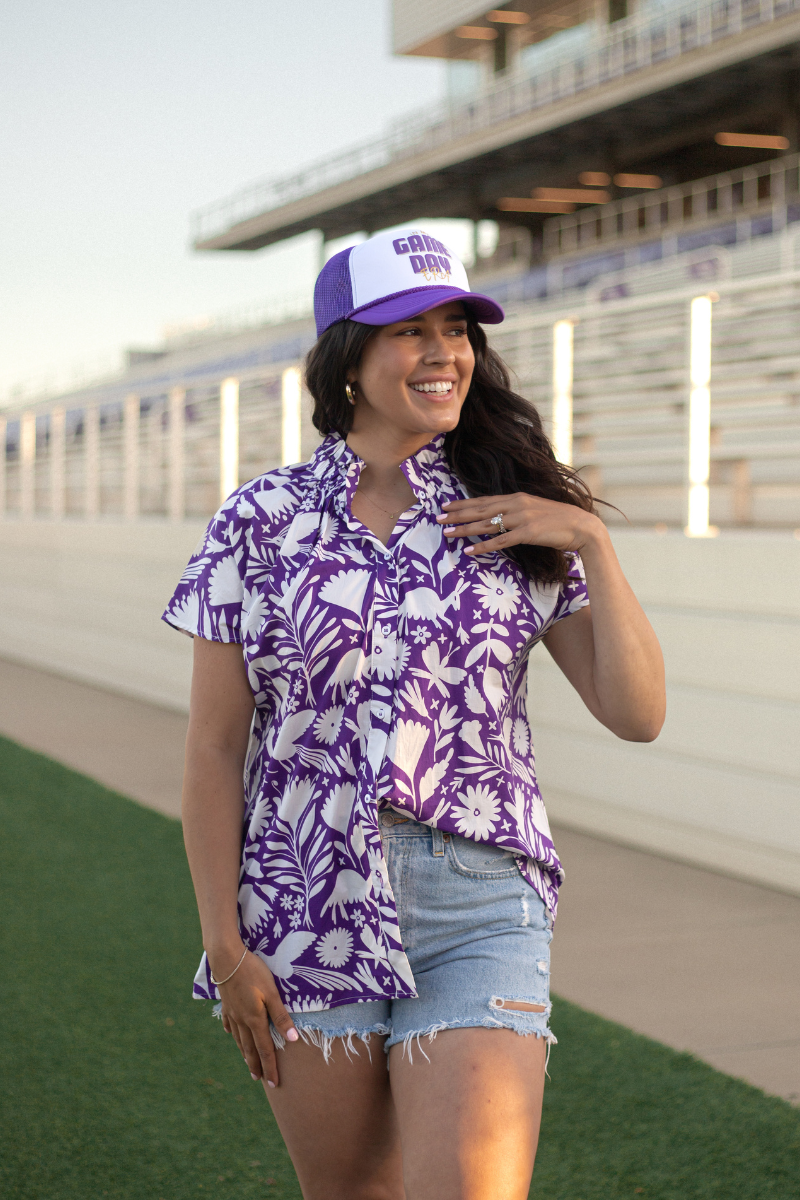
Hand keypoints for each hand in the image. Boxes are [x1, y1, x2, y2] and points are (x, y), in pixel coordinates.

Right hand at [209, 945, 298, 1087]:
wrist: (226, 959)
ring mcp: (232, 1013)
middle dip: (256, 1065)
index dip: (270, 1067)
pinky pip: (230, 1025)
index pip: (265, 1050)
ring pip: (239, 1039)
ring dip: (245, 1053)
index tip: (274, 1083)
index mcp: (255, 1020)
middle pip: (250, 1048)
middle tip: (260, 1079)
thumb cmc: (253, 973)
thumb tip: (293, 1040)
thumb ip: (281, 1016)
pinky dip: (234, 1034)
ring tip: (248, 1063)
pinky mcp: (226, 1004)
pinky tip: (233, 1035)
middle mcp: (242, 1021)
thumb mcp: (272, 993)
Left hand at [437, 493, 601, 556]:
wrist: (582, 526)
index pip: (484, 500)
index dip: (463, 503)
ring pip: (486, 524)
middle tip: (438, 517)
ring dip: (465, 529)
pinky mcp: (527, 533)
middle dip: (457, 514)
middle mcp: (516, 505)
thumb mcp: (535, 511)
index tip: (446, 505)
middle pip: (480, 509)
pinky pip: (500, 541)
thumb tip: (502, 518)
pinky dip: (484, 545)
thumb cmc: (559, 521)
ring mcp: (521, 518)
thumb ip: (518, 512)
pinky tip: (470, 550)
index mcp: (517, 497)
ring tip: (447, 532)